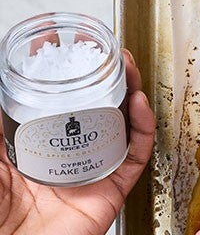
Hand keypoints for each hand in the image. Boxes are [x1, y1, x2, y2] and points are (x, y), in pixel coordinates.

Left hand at [0, 49, 154, 234]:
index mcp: (23, 150)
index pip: (46, 100)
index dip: (55, 70)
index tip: (55, 41)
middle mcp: (59, 158)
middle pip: (88, 106)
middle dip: (98, 74)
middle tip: (101, 47)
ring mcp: (87, 175)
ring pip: (117, 125)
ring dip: (126, 91)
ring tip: (125, 64)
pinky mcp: (110, 194)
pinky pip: (135, 156)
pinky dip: (142, 128)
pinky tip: (137, 102)